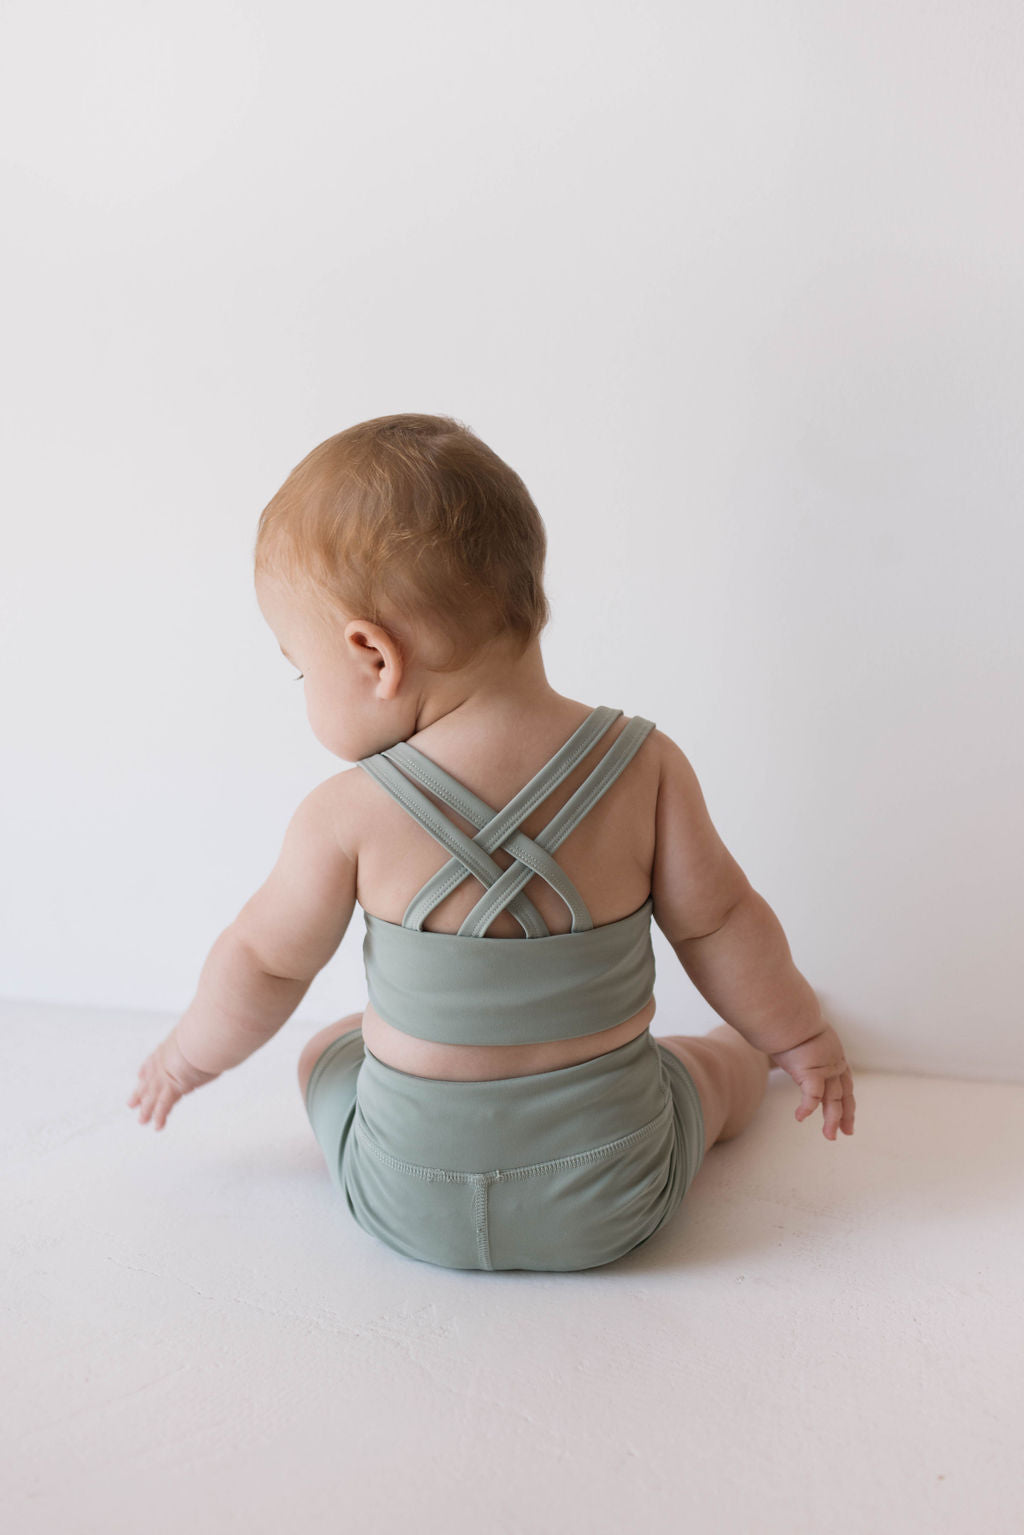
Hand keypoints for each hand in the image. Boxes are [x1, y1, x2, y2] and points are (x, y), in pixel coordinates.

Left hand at [127, 1029, 219, 1130]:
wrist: (204, 1036)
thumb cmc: (208, 1030)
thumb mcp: (202, 1032)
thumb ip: (204, 1036)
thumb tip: (218, 1031)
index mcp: (169, 1047)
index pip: (154, 1060)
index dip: (146, 1070)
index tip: (141, 1075)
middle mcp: (163, 1062)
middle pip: (148, 1081)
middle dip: (140, 1093)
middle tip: (131, 1103)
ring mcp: (165, 1076)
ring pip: (152, 1096)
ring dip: (146, 1110)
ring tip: (142, 1121)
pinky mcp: (171, 1088)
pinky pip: (163, 1106)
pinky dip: (160, 1117)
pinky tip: (157, 1127)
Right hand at [768, 1022, 855, 1140]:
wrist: (788, 1013)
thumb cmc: (789, 1021)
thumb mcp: (800, 1035)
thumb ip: (798, 1043)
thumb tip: (782, 1038)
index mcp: (834, 1057)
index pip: (845, 1083)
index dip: (847, 1101)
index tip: (848, 1116)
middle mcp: (834, 1065)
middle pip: (844, 1095)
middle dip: (846, 1115)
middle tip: (846, 1133)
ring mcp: (825, 1069)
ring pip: (833, 1101)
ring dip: (832, 1120)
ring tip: (830, 1136)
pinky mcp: (813, 1073)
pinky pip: (812, 1097)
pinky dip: (807, 1109)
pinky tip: (799, 1117)